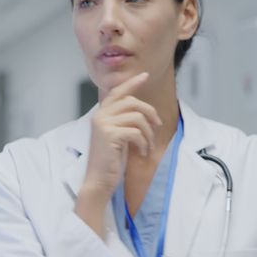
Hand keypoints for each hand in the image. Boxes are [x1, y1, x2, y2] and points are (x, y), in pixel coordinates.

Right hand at [75, 72, 161, 235]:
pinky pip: (136, 131)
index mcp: (101, 114)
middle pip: (132, 102)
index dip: (132, 83)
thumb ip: (124, 121)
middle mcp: (100, 115)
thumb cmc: (110, 161)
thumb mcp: (118, 136)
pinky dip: (143, 142)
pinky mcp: (109, 134)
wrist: (99, 180)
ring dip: (148, 132)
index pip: (118, 92)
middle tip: (157, 126)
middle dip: (150, 112)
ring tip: (147, 145)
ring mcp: (103, 124)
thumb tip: (143, 109)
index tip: (145, 76)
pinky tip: (141, 152)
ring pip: (137, 117)